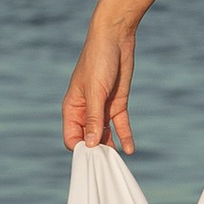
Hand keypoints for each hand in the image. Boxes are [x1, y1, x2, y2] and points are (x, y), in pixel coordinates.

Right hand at [63, 16, 136, 152]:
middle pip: (89, 139)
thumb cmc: (98, 60)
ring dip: (111, 147)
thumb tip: (91, 144)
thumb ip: (94, 118)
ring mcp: (102, 108)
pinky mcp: (118, 104)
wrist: (116, 38)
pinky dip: (125, 137)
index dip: (81, 149)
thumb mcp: (96, 91)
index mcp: (72, 108)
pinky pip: (120, 126)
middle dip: (97, 152)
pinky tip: (131, 149)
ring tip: (119, 161)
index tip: (94, 158)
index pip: (72, 138)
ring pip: (105, 135)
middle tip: (109, 165)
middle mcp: (86, 112)